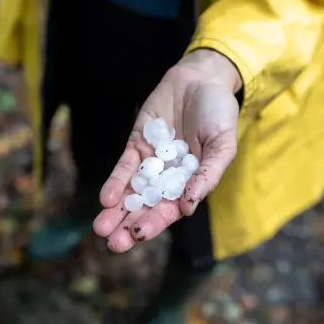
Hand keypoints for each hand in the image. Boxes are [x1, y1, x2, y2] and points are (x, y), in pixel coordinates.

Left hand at [93, 49, 241, 251]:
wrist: (201, 79)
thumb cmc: (219, 113)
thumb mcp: (222, 145)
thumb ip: (207, 175)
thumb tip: (187, 207)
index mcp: (189, 183)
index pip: (169, 210)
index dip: (154, 223)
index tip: (138, 235)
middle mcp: (167, 178)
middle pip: (145, 206)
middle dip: (127, 225)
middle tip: (112, 244)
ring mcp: (150, 161)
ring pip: (130, 191)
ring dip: (115, 210)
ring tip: (101, 228)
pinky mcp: (137, 143)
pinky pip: (124, 166)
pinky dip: (115, 181)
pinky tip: (106, 198)